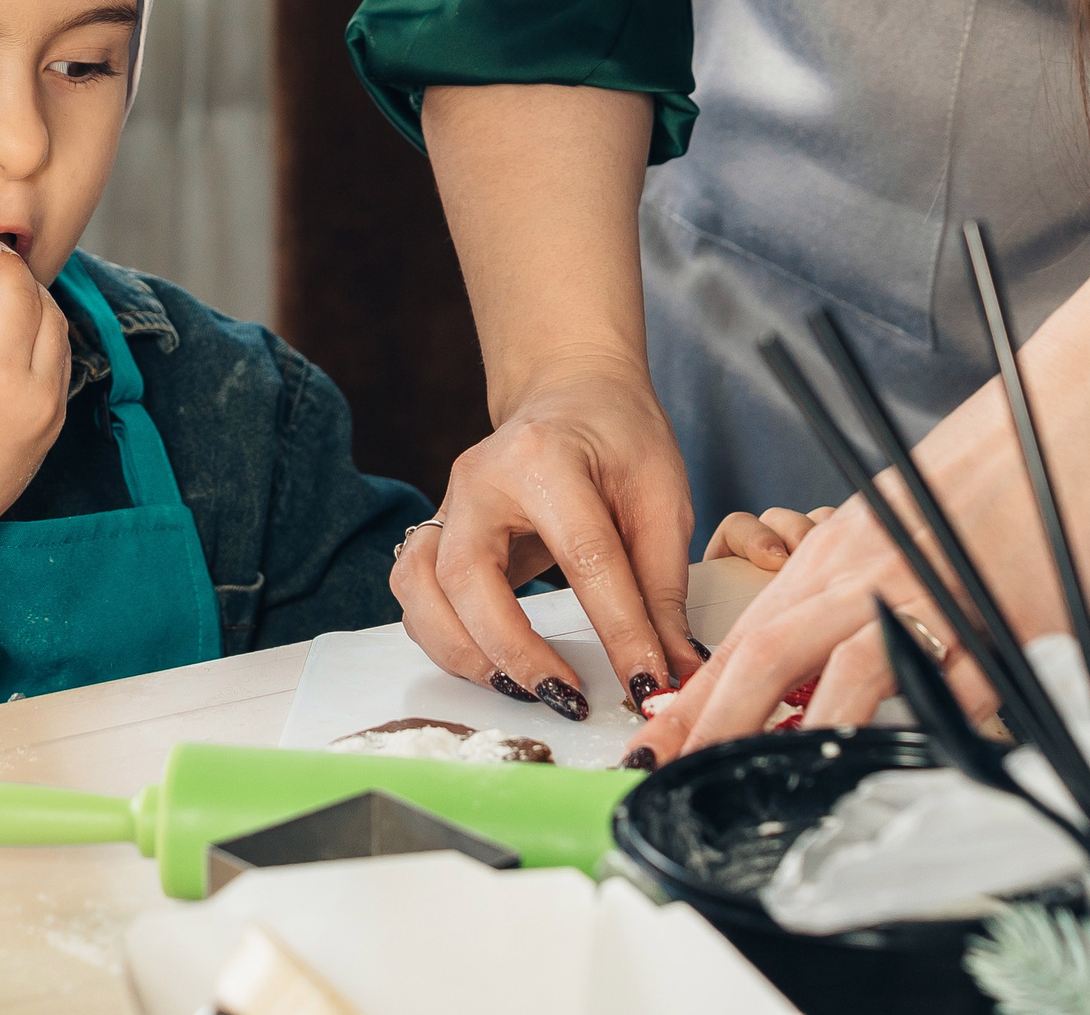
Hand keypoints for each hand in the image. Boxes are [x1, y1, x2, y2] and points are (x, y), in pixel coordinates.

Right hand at [0, 244, 70, 576]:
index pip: (20, 297)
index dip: (6, 267)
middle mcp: (37, 390)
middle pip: (50, 313)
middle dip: (27, 287)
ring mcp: (52, 412)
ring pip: (63, 340)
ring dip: (41, 313)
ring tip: (3, 306)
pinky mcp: (54, 428)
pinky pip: (61, 369)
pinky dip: (45, 345)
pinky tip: (13, 342)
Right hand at [390, 355, 700, 719]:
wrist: (568, 393)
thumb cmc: (619, 438)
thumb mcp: (661, 496)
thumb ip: (663, 587)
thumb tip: (675, 671)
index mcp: (545, 456)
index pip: (584, 557)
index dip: (619, 631)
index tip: (650, 685)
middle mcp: (479, 479)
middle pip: (467, 577)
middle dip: (515, 651)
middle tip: (568, 697)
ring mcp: (446, 504)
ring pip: (420, 591)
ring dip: (464, 653)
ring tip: (525, 688)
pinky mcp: (434, 532)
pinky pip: (414, 597)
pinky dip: (444, 641)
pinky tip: (493, 664)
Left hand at [624, 172, 1089, 765]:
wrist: (1064, 424)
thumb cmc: (979, 478)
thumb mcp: (882, 528)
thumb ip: (835, 597)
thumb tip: (795, 676)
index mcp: (834, 551)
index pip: (746, 632)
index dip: (698, 692)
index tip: (659, 737)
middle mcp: (870, 572)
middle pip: (773, 652)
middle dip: (715, 722)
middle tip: (674, 771)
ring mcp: (936, 596)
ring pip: (856, 672)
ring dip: (808, 736)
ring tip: (767, 786)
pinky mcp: (1004, 620)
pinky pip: (966, 691)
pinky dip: (942, 729)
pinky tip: (922, 761)